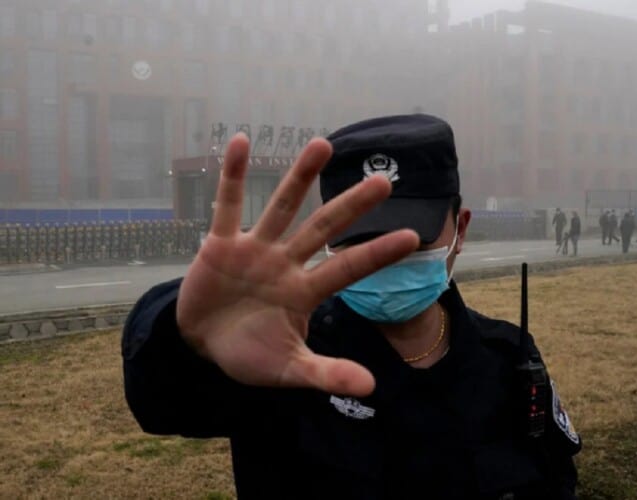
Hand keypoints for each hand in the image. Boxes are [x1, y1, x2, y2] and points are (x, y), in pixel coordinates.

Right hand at [176, 134, 418, 396]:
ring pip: (281, 207)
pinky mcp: (221, 243)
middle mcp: (286, 263)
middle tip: (384, 182)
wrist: (201, 345)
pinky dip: (231, 175)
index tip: (412, 236)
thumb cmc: (248, 355)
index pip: (347, 269)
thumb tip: (372, 388)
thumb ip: (325, 374)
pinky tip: (239, 141)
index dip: (376, 253)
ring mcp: (255, 249)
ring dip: (300, 177)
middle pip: (323, 228)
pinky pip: (227, 205)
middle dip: (352, 206)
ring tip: (323, 144)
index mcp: (305, 292)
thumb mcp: (288, 369)